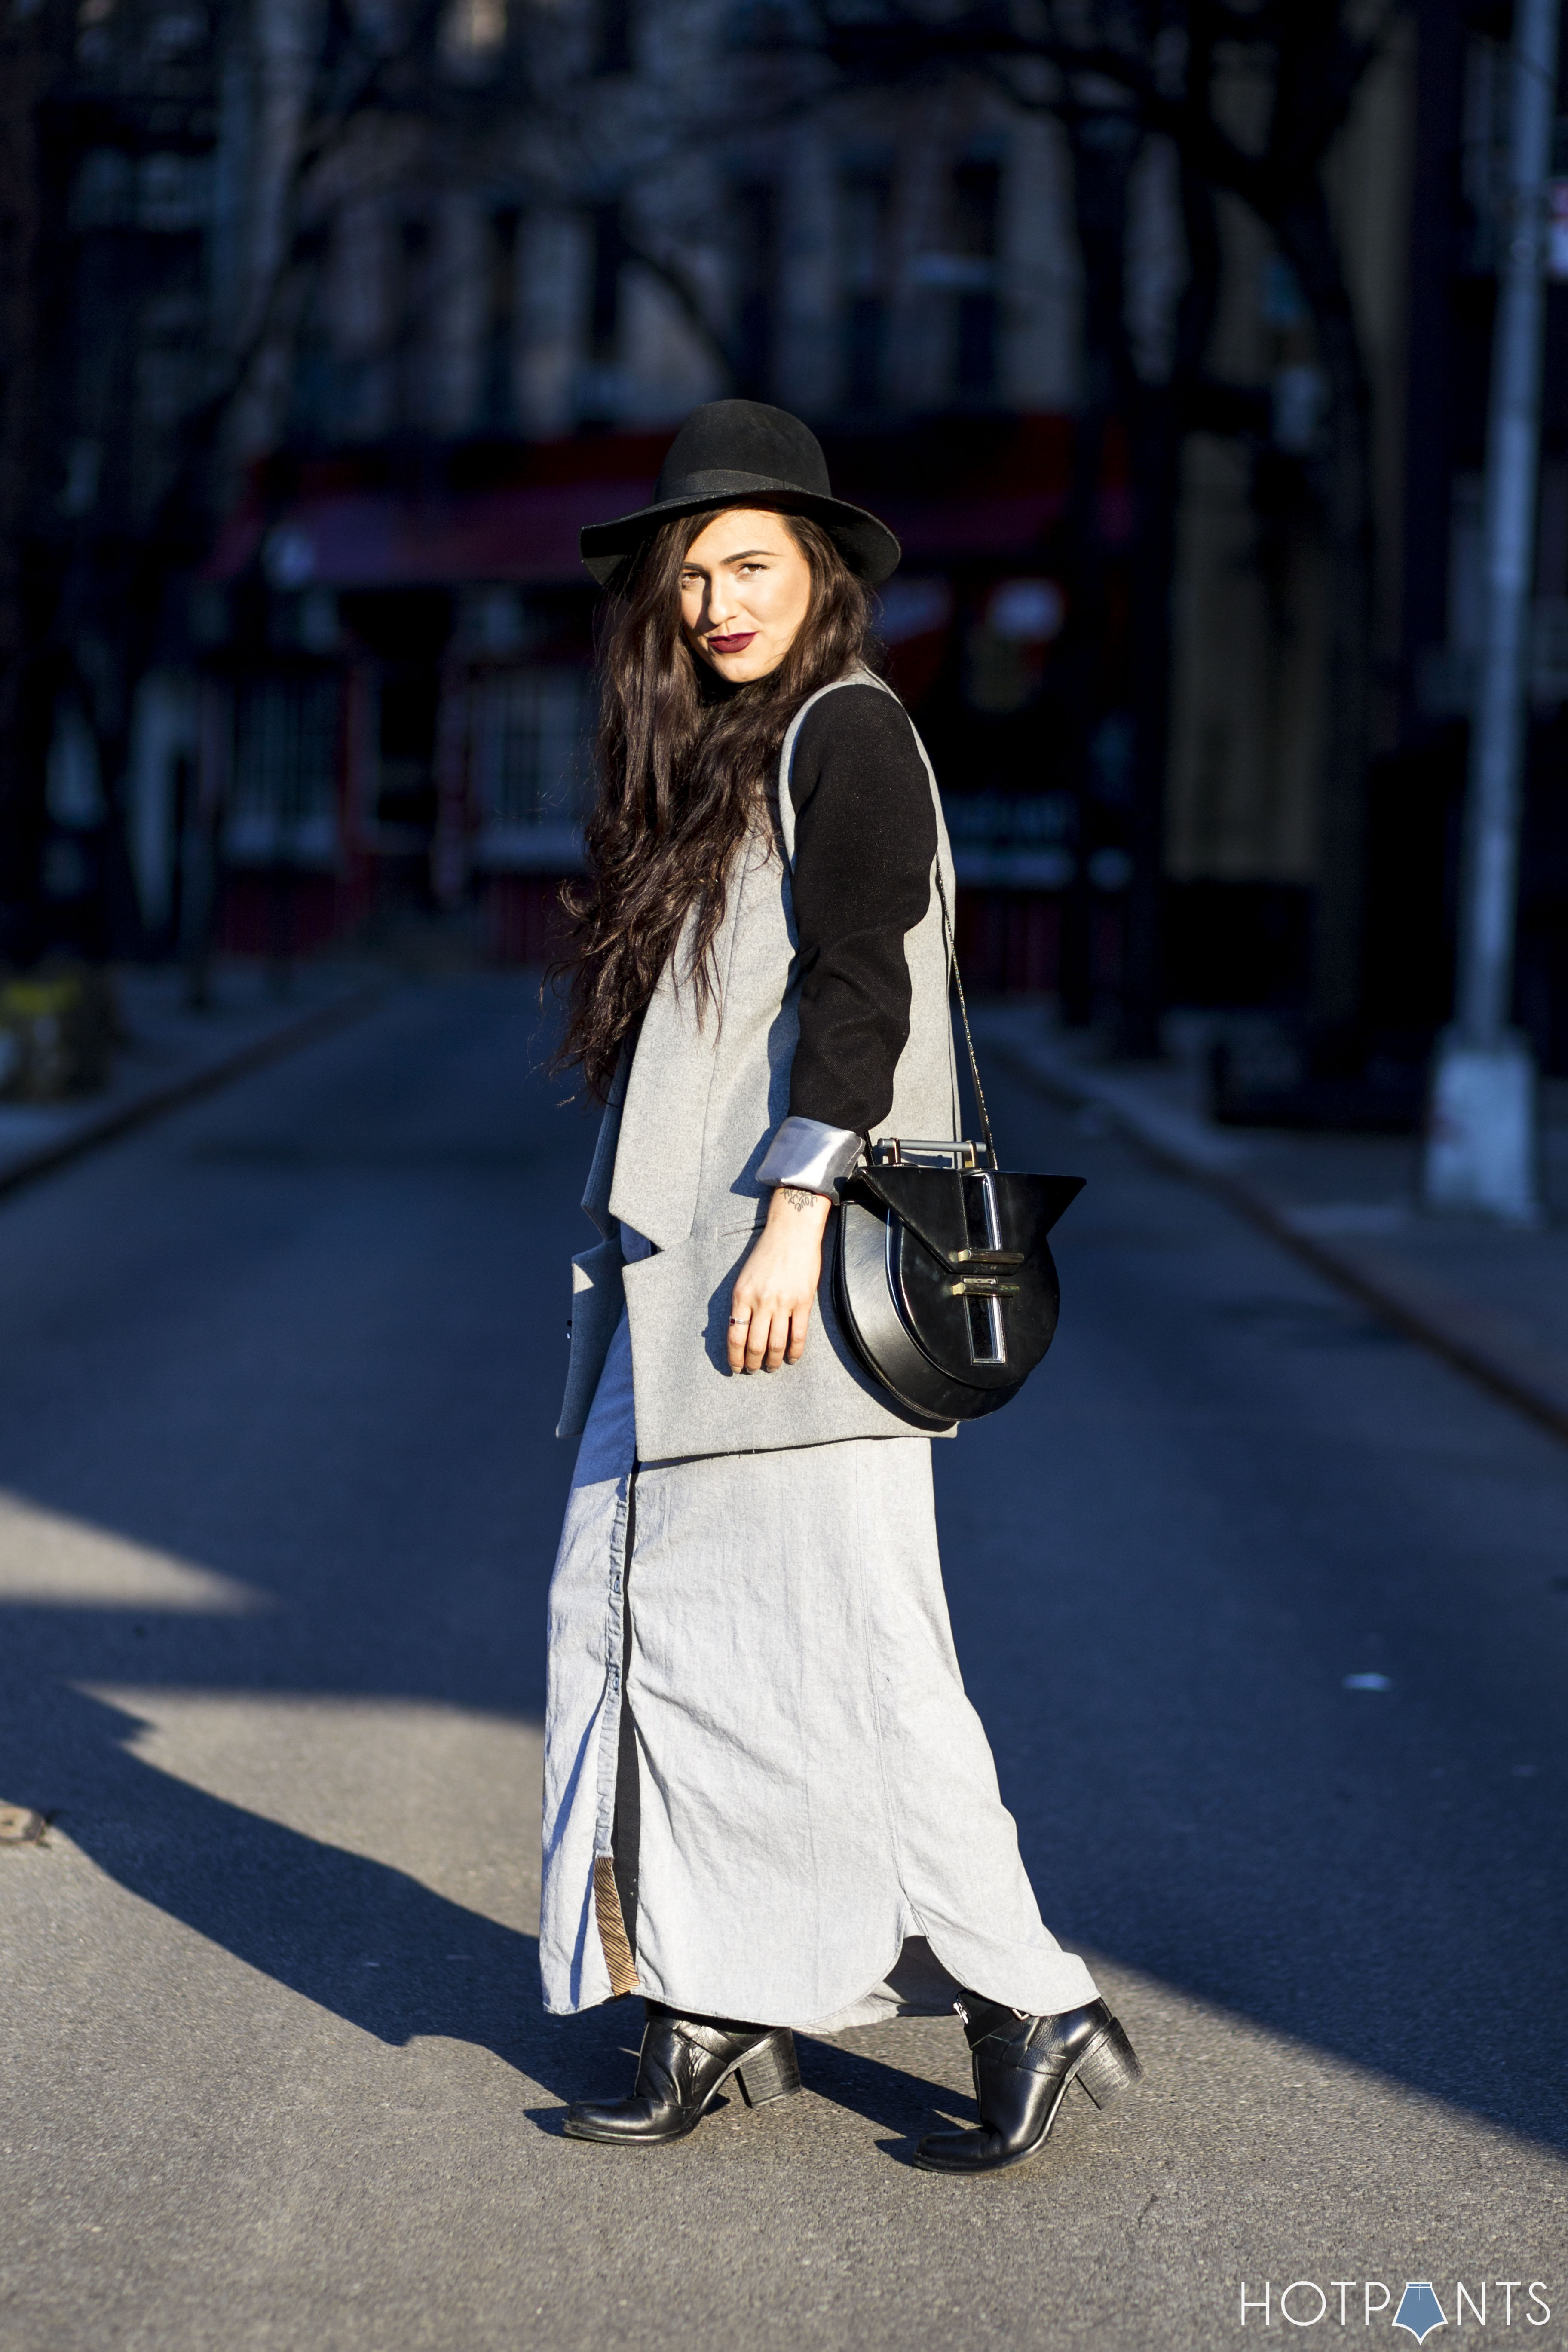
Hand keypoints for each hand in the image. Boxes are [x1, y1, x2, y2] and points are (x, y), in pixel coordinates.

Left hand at [728, 1186, 831, 1371]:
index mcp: (741, 1295)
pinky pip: (798, 1335)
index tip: (735, 1367)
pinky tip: (791, 1358)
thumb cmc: (766, 1253)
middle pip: (755, 1345)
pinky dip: (794, 1352)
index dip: (734, 1357)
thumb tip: (737, 1330)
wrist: (792, 1232)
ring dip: (772, 1362)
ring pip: (776, 1344)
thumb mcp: (744, 1277)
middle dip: (752, 1363)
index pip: (735, 1336)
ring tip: (771, 1367)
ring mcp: (783, 1303)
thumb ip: (741, 1303)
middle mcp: (761, 1301)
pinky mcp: (803, 1302)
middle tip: (753, 1370)